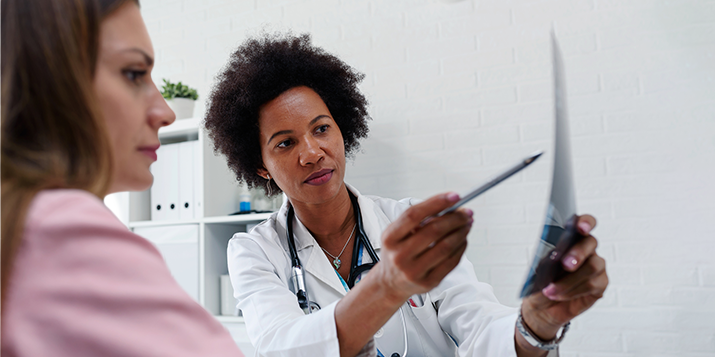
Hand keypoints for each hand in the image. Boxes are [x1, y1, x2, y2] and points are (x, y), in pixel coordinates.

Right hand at [373, 192, 472, 302]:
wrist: (390, 282)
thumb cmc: (397, 252)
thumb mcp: (397, 233)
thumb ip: (419, 219)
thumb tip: (450, 206)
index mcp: (390, 238)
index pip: (414, 215)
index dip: (436, 203)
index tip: (454, 196)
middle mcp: (400, 256)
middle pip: (434, 231)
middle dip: (455, 218)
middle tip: (466, 212)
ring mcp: (414, 271)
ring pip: (446, 247)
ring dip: (461, 232)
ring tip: (467, 224)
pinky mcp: (429, 282)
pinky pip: (451, 262)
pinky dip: (461, 247)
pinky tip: (463, 239)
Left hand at [521, 214, 608, 339]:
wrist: (541, 306)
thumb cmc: (541, 282)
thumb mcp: (539, 269)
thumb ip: (549, 260)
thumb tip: (555, 257)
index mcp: (570, 239)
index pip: (584, 224)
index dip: (586, 222)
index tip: (581, 227)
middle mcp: (586, 250)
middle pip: (590, 243)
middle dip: (578, 253)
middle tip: (565, 264)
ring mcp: (596, 266)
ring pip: (593, 266)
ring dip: (569, 280)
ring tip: (550, 290)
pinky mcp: (600, 284)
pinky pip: (592, 284)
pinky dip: (573, 290)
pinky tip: (560, 295)